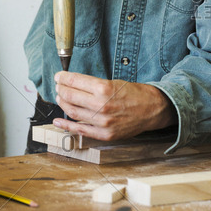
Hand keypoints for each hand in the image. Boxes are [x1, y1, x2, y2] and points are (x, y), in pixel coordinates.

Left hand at [53, 71, 176, 140]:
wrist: (152, 110)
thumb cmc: (134, 94)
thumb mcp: (114, 82)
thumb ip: (94, 85)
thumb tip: (74, 84)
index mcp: (104, 88)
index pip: (75, 81)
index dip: (63, 78)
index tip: (59, 76)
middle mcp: (101, 105)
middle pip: (70, 96)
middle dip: (61, 89)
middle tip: (58, 86)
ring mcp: (102, 121)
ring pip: (72, 112)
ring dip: (62, 103)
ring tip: (60, 98)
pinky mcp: (104, 134)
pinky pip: (80, 130)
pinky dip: (66, 126)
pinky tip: (58, 121)